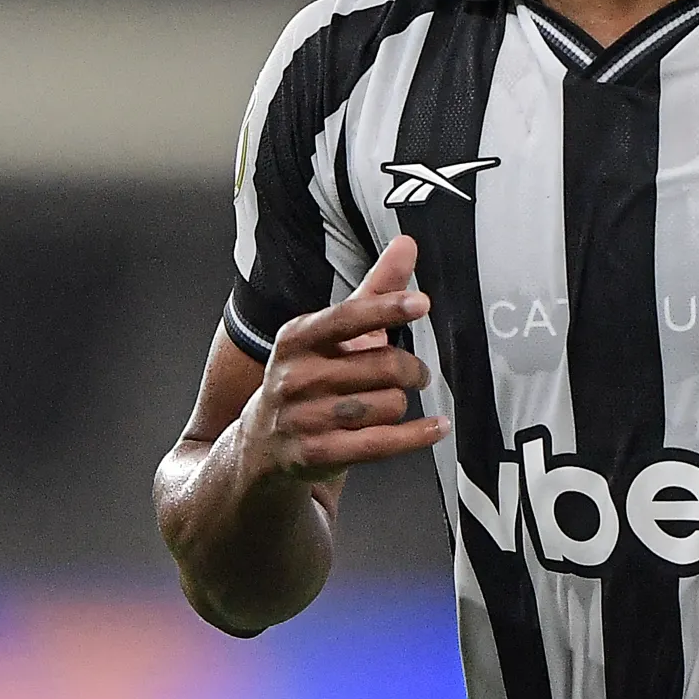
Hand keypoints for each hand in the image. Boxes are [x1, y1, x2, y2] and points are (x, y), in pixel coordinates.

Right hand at [239, 234, 449, 481]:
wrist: (264, 442)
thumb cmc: (309, 377)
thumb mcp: (332, 334)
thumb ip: (374, 291)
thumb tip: (408, 244)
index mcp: (298, 337)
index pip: (347, 317)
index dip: (387, 309)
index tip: (420, 304)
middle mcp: (296, 376)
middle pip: (383, 367)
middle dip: (410, 370)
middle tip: (414, 373)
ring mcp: (304, 417)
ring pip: (387, 405)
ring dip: (400, 404)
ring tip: (389, 402)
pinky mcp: (316, 454)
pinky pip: (380, 443)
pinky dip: (415, 436)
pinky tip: (435, 427)